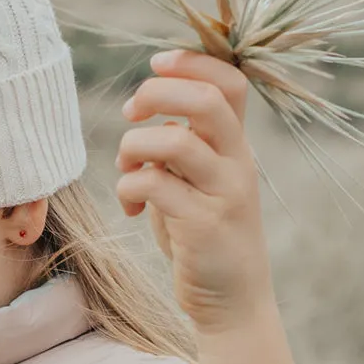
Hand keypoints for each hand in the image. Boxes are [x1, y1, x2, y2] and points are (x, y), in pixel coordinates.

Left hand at [115, 48, 276, 332]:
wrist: (233, 301)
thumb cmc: (204, 235)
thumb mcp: (199, 180)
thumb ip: (184, 142)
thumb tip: (148, 107)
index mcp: (236, 145)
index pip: (231, 81)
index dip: (192, 61)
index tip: (157, 65)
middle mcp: (237, 164)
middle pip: (206, 100)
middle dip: (157, 94)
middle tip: (131, 113)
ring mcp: (224, 195)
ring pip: (173, 141)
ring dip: (133, 148)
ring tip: (126, 171)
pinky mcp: (203, 226)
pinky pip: (154, 186)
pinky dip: (129, 189)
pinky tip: (130, 208)